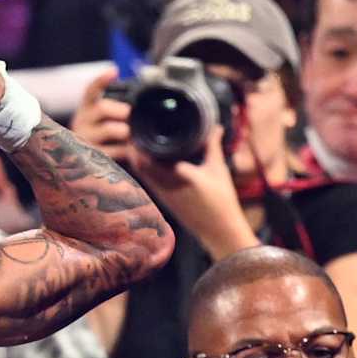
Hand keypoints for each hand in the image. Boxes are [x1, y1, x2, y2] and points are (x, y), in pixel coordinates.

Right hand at [72, 69, 131, 163]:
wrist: (85, 158)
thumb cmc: (102, 131)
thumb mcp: (104, 115)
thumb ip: (117, 104)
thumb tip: (140, 94)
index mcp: (88, 106)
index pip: (92, 90)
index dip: (102, 80)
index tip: (113, 71)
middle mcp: (83, 120)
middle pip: (102, 108)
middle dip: (119, 109)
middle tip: (129, 112)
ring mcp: (87, 138)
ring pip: (108, 129)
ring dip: (124, 130)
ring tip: (132, 134)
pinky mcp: (94, 156)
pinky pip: (114, 151)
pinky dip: (127, 150)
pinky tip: (135, 152)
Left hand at [132, 125, 257, 260]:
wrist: (218, 230)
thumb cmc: (221, 200)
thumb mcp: (218, 169)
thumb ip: (213, 146)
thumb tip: (215, 127)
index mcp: (179, 175)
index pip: (148, 158)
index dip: (139, 144)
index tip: (138, 129)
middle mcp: (166, 185)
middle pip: (139, 165)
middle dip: (134, 149)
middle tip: (135, 133)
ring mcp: (162, 195)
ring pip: (141, 174)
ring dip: (137, 159)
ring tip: (139, 143)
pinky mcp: (163, 201)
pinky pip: (148, 181)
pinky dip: (144, 170)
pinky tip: (147, 161)